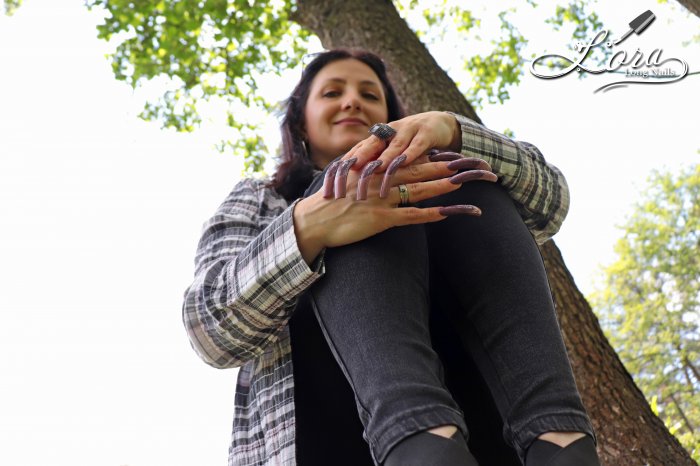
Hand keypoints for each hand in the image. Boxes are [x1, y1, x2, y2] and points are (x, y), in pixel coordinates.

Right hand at [293, 153, 496, 263]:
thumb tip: (382, 175)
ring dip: (446, 186)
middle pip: (422, 171)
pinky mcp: (380, 219)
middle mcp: (381, 180)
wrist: (312, 221)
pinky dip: (431, 214)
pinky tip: (447, 212)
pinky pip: (411, 215)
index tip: (454, 154)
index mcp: (375, 170)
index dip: (434, 157)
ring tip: (467, 181)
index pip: (410, 160)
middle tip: (472, 163)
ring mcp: (382, 199)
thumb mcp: (349, 183)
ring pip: (421, 189)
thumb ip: (367, 177)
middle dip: (448, 167)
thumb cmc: (328, 204)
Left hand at [339, 111, 461, 173]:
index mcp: (379, 137)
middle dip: (361, 156)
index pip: (360, 148)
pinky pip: (417, 145)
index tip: (336, 174)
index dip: (348, 160)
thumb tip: (352, 183)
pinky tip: (405, 162)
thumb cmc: (411, 143)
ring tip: (376, 169)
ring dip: (385, 157)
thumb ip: (376, 163)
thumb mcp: (392, 153)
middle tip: (350, 169)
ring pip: (394, 145)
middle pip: (373, 144)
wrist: (440, 124)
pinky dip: (411, 153)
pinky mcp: (426, 134)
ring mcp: (408, 130)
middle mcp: (391, 131)